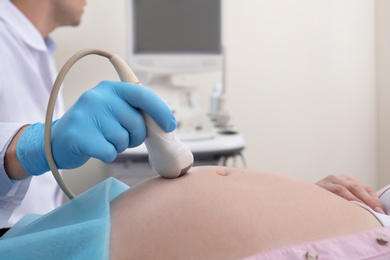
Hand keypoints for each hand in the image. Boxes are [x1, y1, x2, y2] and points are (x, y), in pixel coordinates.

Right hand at [16, 81, 175, 174]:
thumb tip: (164, 124)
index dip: (160, 111)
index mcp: (110, 88)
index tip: (170, 125)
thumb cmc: (93, 127)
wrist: (57, 141)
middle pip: (136, 123)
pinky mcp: (80, 135)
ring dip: (119, 146)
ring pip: (123, 140)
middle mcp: (98, 97)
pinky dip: (107, 155)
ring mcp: (87, 115)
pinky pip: (110, 152)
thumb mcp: (112, 110)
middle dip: (135, 136)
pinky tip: (96, 148)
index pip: (143, 94)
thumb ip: (134, 111)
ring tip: (103, 140)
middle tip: (122, 137)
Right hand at [316, 174, 384, 213]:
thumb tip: (371, 210)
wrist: (302, 198)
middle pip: (356, 186)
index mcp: (344, 179)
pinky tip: (350, 206)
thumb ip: (352, 199)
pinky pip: (335, 191)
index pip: (364, 187)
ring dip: (358, 200)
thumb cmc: (322, 201)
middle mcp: (336, 177)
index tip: (380, 210)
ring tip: (366, 210)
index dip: (373, 198)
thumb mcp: (339, 197)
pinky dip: (344, 199)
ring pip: (346, 188)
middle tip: (377, 211)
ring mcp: (327, 181)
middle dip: (368, 199)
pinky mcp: (320, 186)